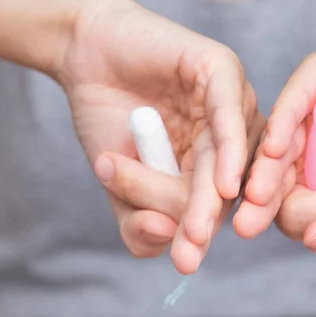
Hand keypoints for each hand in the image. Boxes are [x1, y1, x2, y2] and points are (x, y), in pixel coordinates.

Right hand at [58, 0, 263, 273]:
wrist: (83, 55)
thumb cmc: (107, 118)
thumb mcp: (117, 182)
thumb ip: (138, 218)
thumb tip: (166, 237)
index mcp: (213, 165)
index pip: (219, 208)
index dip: (206, 234)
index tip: (186, 261)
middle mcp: (230, 138)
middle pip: (227, 189)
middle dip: (206, 222)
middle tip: (187, 254)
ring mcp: (231, 104)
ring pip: (225, 160)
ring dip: (209, 198)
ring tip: (194, 230)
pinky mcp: (222, 71)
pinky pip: (229, 115)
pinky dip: (229, 150)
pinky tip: (224, 184)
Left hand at [235, 50, 315, 267]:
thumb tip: (315, 240)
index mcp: (308, 183)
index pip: (280, 204)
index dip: (270, 218)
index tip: (255, 232)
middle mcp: (302, 147)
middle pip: (269, 175)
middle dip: (259, 201)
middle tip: (249, 221)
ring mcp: (310, 110)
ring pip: (278, 143)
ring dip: (267, 171)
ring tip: (261, 195)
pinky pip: (297, 97)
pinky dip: (284, 122)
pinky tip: (277, 148)